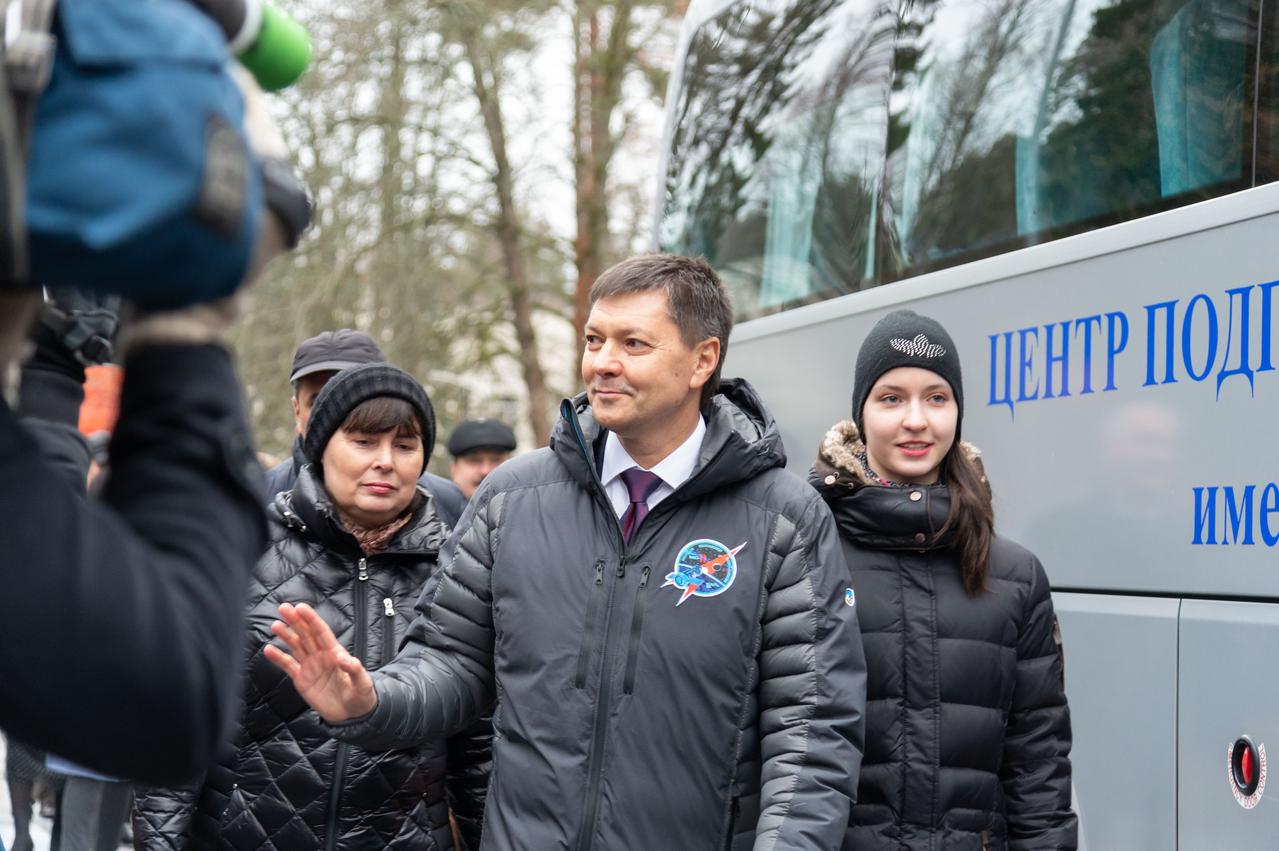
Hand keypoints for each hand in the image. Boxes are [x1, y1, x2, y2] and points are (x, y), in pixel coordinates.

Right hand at [264, 602, 377, 723]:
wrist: (352, 714)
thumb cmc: (361, 695)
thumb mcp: (362, 683)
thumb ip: (354, 670)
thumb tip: (343, 657)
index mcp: (335, 652)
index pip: (321, 631)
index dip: (311, 618)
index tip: (300, 607)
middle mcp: (321, 656)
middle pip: (306, 634)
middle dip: (295, 621)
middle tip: (283, 608)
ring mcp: (310, 667)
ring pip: (296, 647)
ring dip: (286, 635)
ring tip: (275, 625)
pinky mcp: (302, 679)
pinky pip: (288, 666)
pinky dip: (278, 658)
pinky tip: (269, 649)